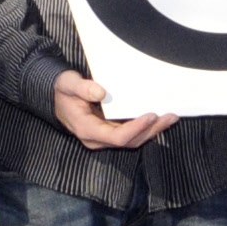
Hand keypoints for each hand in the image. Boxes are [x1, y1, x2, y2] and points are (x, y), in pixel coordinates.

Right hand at [53, 70, 175, 150]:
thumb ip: (83, 88)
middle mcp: (97, 139)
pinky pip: (131, 135)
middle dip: (151, 130)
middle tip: (169, 116)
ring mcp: (104, 137)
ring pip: (133, 140)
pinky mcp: (110, 133)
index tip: (151, 114)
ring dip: (152, 131)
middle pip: (129, 141)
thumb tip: (101, 92)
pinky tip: (159, 120)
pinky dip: (146, 128)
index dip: (136, 128)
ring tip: (170, 118)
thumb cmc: (63, 90)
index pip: (117, 137)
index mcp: (87, 130)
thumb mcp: (68, 84)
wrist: (56, 96)